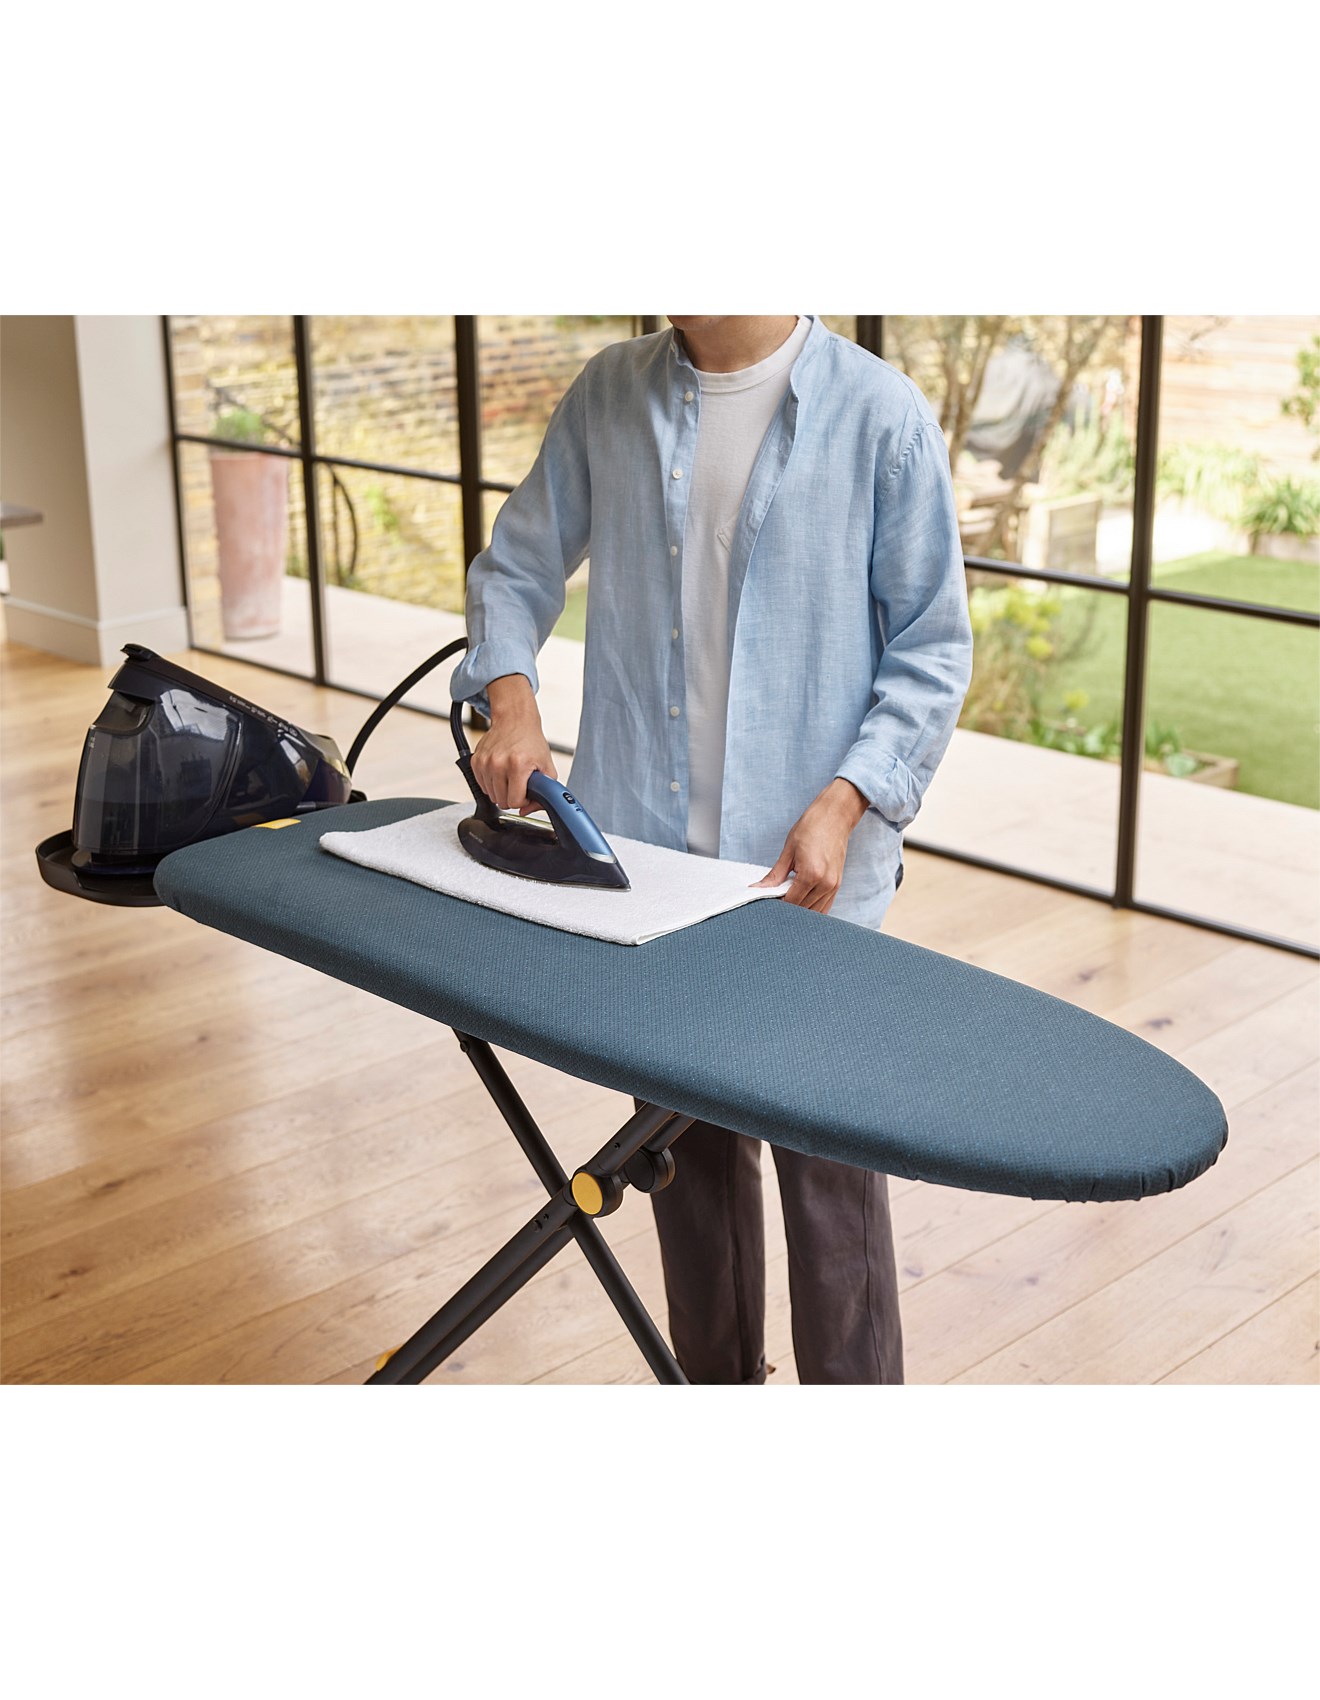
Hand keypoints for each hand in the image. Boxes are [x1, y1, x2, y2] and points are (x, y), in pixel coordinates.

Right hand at [471, 674, 557, 811]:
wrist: (515, 720)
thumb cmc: (531, 742)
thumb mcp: (547, 766)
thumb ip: (544, 792)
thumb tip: (526, 811)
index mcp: (518, 765)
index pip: (515, 802)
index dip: (522, 801)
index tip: (526, 792)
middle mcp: (498, 763)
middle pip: (501, 801)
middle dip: (512, 796)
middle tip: (519, 783)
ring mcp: (484, 762)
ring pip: (491, 795)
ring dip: (501, 790)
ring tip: (509, 776)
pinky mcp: (475, 761)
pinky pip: (482, 785)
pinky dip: (491, 783)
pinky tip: (500, 772)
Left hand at [753, 779, 868, 913]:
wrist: (835, 816)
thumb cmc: (811, 828)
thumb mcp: (788, 850)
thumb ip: (774, 875)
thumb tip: (758, 889)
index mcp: (811, 874)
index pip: (790, 902)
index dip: (776, 905)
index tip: (766, 903)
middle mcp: (825, 883)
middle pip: (802, 910)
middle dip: (787, 909)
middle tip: (774, 902)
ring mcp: (834, 886)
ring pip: (814, 912)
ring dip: (800, 910)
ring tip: (787, 900)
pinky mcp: (838, 885)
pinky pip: (825, 907)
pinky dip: (812, 909)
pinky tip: (801, 902)